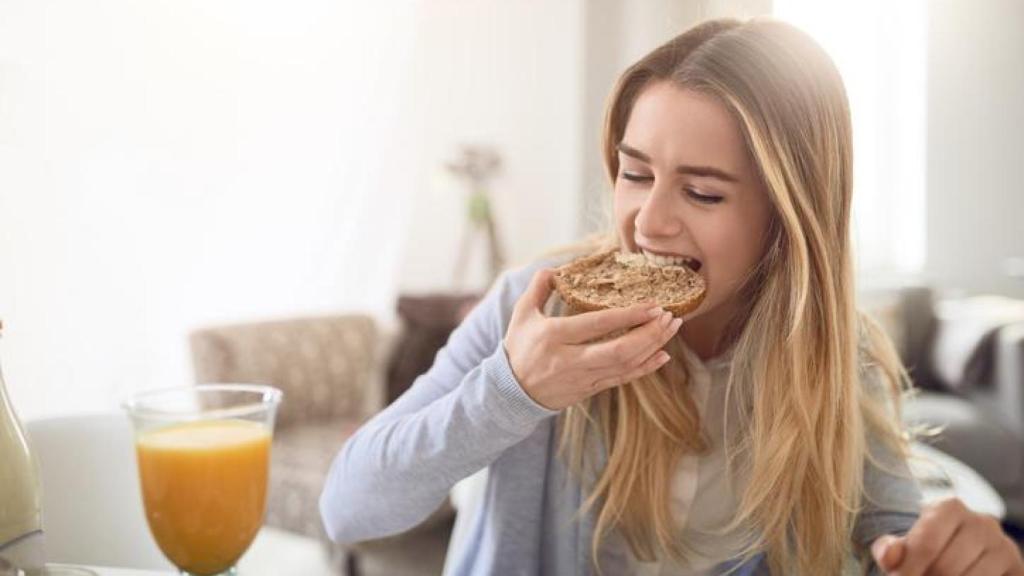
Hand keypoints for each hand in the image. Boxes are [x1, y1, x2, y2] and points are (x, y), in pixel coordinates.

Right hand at [503, 268, 682, 409]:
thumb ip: (538, 288)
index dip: (628, 315)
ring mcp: (582, 378)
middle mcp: (570, 360)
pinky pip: (622, 380)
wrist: (512, 391)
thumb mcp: (521, 314)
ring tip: (671, 329)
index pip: (597, 324)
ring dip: (652, 347)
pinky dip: (645, 368)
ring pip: (625, 365)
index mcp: (554, 336)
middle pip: (619, 350)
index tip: (652, 305)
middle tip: (670, 317)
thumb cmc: (519, 347)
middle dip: (649, 333)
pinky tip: (662, 356)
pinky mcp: (589, 390)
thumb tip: (555, 269)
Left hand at [871, 498, 1023, 574]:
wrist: (958, 548)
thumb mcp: (904, 544)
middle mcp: (982, 522)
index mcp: (950, 507)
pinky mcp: (1016, 567)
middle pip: (947, 568)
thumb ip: (890, 549)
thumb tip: (888, 557)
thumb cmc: (926, 547)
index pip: (926, 544)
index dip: (908, 570)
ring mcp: (1003, 545)